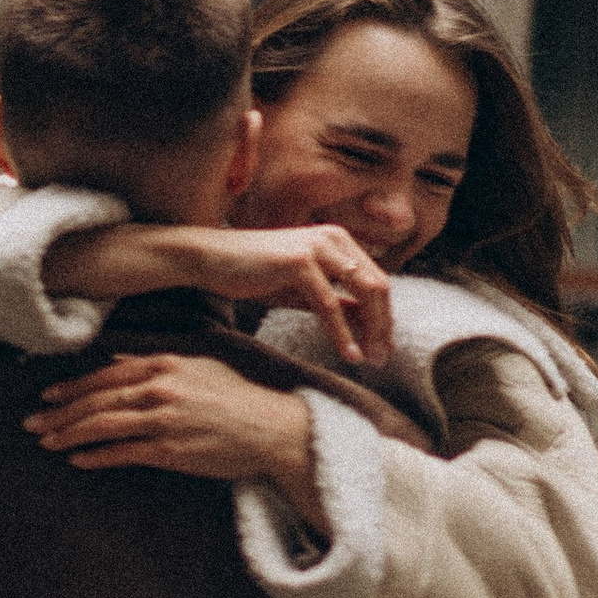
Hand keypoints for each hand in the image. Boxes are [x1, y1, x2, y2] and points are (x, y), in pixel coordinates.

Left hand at [25, 355, 320, 510]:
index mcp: (165, 364)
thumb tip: (118, 362)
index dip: (73, 387)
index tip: (48, 397)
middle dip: (59, 413)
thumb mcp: (197, 367)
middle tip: (32, 423)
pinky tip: (78, 461)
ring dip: (69, 435)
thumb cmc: (236, 398)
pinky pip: (123, 453)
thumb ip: (155, 364)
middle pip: (96, 401)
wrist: (272, 429)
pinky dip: (96, 457)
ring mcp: (164, 420)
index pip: (106, 375)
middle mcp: (160, 388)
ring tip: (47, 443)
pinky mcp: (171, 451)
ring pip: (103, 426)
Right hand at [192, 224, 392, 367]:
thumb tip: (370, 325)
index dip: (385, 316)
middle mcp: (334, 238)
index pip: (377, 280)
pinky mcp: (300, 262)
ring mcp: (318, 246)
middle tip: (383, 358)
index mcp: (339, 239)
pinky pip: (330, 304)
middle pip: (377, 286)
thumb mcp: (305, 291)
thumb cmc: (256, 273)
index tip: (384, 347)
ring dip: (370, 331)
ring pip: (362, 293)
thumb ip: (339, 302)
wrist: (212, 259)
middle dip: (383, 326)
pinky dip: (342, 333)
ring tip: (370, 359)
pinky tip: (348, 354)